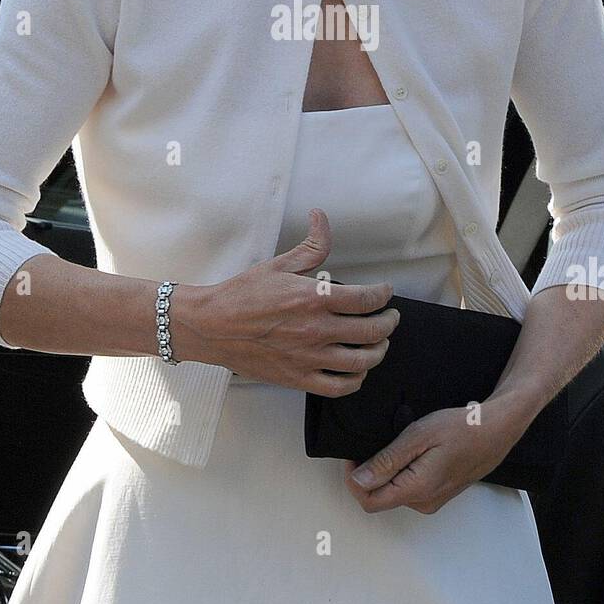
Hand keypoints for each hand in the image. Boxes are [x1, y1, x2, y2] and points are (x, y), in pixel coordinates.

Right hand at [176, 207, 398, 393]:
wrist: (212, 327)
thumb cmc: (243, 294)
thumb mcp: (279, 264)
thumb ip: (311, 245)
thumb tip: (321, 216)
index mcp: (314, 298)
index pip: (367, 299)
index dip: (384, 294)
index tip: (386, 292)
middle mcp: (317, 330)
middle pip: (373, 331)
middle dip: (389, 323)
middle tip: (391, 317)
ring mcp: (309, 358)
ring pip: (362, 361)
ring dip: (379, 351)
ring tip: (380, 343)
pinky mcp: (299, 378)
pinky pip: (339, 387)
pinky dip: (356, 379)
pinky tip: (357, 369)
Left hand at [342, 399, 527, 514]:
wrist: (496, 430)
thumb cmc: (462, 428)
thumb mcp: (418, 436)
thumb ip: (386, 461)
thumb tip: (357, 480)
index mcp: (416, 490)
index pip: (368, 501)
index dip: (354, 479)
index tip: (354, 454)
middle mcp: (424, 503)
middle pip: (379, 498)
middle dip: (371, 473)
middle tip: (378, 442)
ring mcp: (433, 500)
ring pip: (394, 492)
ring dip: (388, 471)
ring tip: (402, 443)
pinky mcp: (438, 494)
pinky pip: (409, 488)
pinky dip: (402, 472)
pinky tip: (414, 451)